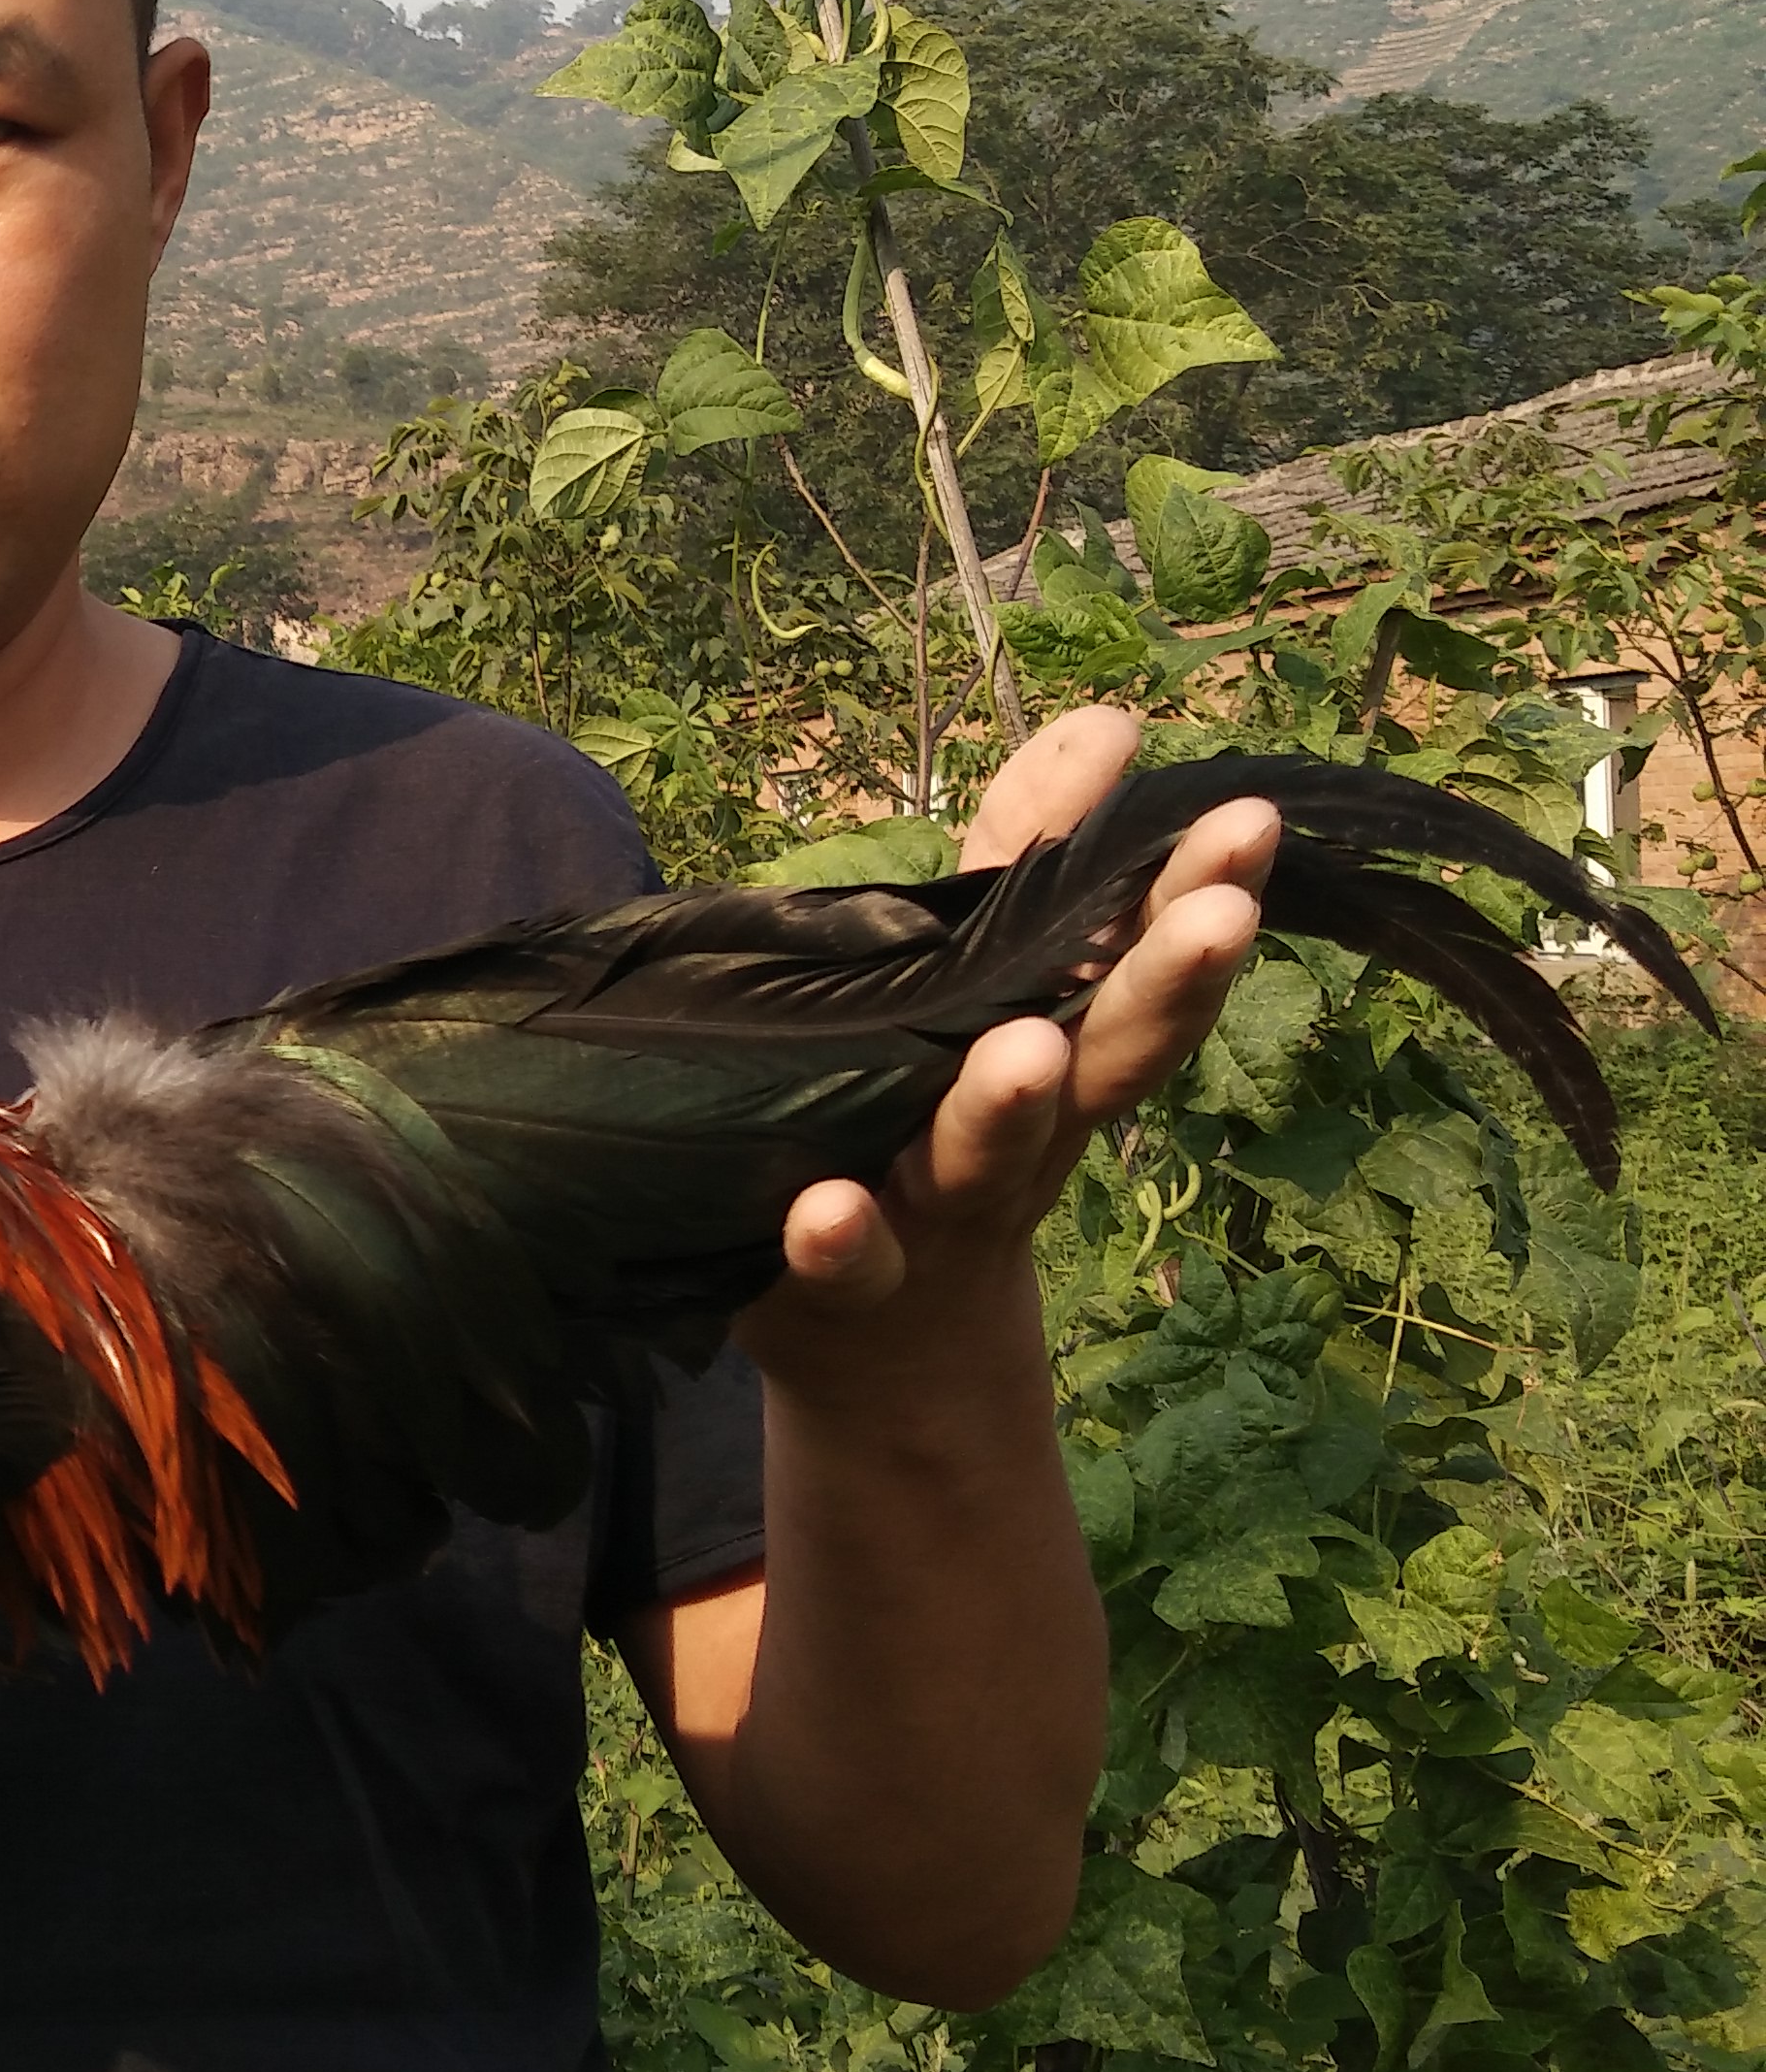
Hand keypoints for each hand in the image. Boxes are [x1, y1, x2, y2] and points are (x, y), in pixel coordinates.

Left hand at [747, 704, 1276, 1381]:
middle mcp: (1020, 1130)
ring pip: (983, 1155)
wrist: (885, 1350)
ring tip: (1026, 1051)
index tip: (1247, 819)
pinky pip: (843, 1262)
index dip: (1191, 895)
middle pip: (1104, 1055)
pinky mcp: (844, 1280)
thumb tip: (1108, 721)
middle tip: (1216, 914)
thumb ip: (1023, 863)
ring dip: (1007, 1105)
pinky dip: (839, 1237)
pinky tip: (824, 1210)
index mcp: (1059, 1048)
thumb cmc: (932, 1127)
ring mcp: (934, 1206)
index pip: (1136, 960)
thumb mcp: (979, 988)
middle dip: (1163, 984)